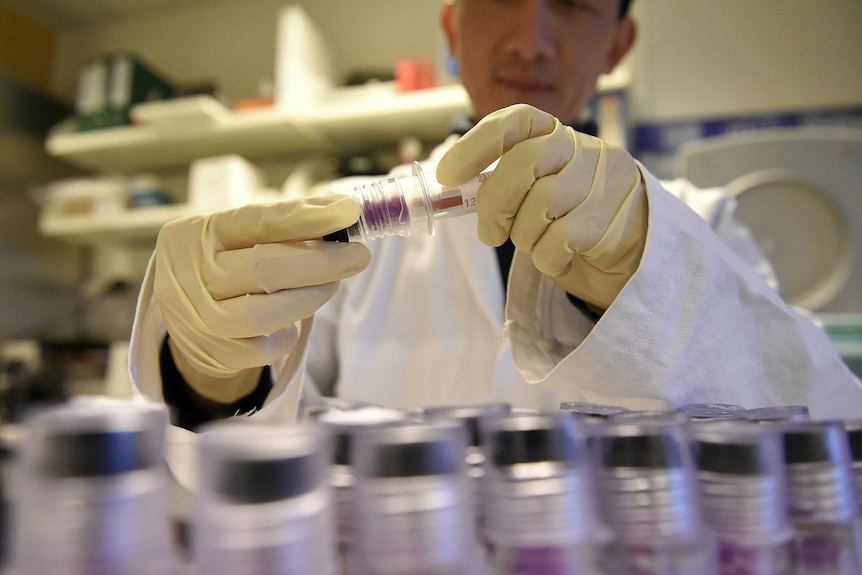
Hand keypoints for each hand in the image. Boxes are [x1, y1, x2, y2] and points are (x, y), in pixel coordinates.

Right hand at [153, 195, 369, 402]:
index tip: (348, 211)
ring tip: (330, 285)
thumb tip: (344, 215)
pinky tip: (293, 319)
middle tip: (358, 256)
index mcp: (197, 233)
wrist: (183, 316)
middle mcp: (190, 275)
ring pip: (262, 314)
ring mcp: (199, 319)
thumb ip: (283, 227)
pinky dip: (287, 334)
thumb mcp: (238, 236)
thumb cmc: (225, 263)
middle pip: (262, 268)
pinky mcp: (215, 354)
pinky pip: (264, 349)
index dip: (304, 217)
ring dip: (309, 298)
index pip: (255, 221)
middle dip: (320, 262)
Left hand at [436, 104, 646, 309]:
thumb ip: (504, 180)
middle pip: (522, 165)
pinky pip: (557, 242)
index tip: (448, 174)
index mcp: (556, 134)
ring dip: (525, 237)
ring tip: (537, 243)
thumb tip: (449, 187)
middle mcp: (583, 148)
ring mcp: (603, 181)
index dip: (476, 144)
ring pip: (539, 208)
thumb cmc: (569, 216)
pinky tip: (557, 258)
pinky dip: (546, 259)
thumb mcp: (537, 187)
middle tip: (490, 233)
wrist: (631, 248)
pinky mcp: (612, 218)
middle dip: (494, 205)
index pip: (515, 121)